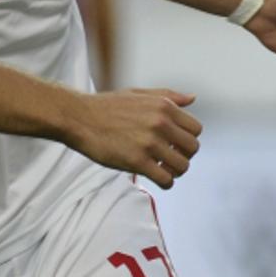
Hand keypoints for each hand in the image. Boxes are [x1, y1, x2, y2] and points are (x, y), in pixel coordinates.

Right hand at [64, 88, 202, 190]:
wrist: (79, 117)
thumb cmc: (108, 106)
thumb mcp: (140, 94)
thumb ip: (169, 96)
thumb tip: (193, 98)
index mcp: (164, 106)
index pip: (196, 129)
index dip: (189, 139)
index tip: (177, 145)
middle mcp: (161, 123)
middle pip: (192, 148)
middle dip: (185, 156)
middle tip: (172, 160)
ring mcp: (149, 143)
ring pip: (181, 165)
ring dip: (176, 172)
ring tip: (165, 171)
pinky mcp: (136, 161)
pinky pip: (164, 178)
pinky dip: (166, 183)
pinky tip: (158, 179)